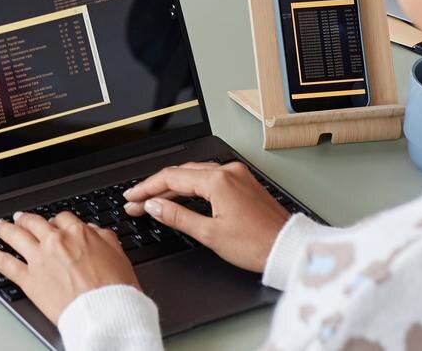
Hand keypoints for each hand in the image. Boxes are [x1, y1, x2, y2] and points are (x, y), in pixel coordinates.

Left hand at [0, 211, 139, 323]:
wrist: (106, 312)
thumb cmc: (116, 289)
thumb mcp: (119, 255)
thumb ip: (104, 238)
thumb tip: (94, 230)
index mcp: (78, 233)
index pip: (62, 219)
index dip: (56, 221)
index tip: (53, 224)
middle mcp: (55, 241)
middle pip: (35, 223)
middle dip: (26, 219)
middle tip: (20, 218)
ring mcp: (39, 258)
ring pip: (16, 236)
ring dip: (4, 229)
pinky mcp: (28, 279)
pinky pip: (5, 263)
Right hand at [122, 161, 292, 272]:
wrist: (290, 249)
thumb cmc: (257, 245)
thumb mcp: (210, 234)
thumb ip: (177, 216)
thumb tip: (154, 206)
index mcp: (218, 180)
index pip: (171, 178)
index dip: (146, 188)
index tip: (131, 198)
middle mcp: (228, 171)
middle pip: (181, 173)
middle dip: (156, 187)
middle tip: (137, 201)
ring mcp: (237, 175)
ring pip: (195, 174)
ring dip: (173, 186)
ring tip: (154, 201)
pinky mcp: (244, 183)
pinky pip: (210, 178)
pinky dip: (191, 187)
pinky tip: (181, 197)